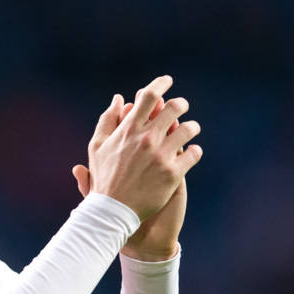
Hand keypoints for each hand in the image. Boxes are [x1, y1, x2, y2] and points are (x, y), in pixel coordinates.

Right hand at [72, 77, 201, 258]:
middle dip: (180, 104)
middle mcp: (147, 139)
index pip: (149, 96)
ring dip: (192, 126)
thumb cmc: (104, 177)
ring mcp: (161, 156)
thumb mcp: (97, 146)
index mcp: (129, 129)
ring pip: (187, 129)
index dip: (160, 84)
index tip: (167, 81)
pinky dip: (195, 151)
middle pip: (173, 108)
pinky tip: (193, 152)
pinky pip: (193, 154)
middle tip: (182, 106)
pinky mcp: (173, 174)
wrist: (113, 212)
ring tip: (191, 129)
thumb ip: (108, 120)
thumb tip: (119, 99)